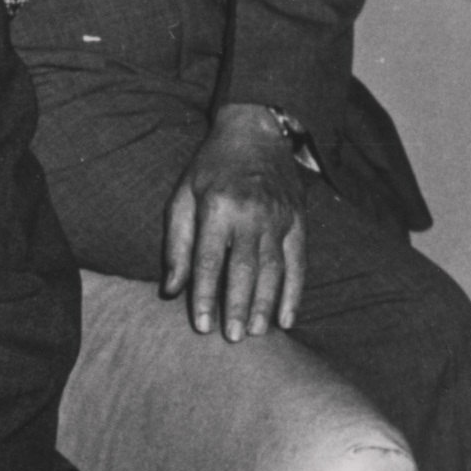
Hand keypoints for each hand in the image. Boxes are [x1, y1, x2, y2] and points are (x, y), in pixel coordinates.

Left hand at [161, 104, 307, 341]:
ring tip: (257, 333)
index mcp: (217, 208)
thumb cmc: (210, 169)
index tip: (200, 326)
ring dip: (266, 304)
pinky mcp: (298, 222)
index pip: (209, 261)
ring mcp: (279, 219)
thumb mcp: (183, 197)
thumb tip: (171, 289)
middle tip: (233, 338)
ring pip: (274, 270)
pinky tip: (287, 319)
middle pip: (245, 270)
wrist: (257, 132)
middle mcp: (251, 215)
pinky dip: (294, 293)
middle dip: (238, 307)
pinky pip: (299, 263)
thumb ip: (177, 244)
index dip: (204, 295)